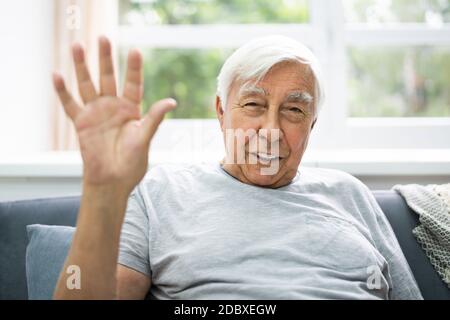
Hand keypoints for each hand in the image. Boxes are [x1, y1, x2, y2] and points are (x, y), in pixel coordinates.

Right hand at [53, 36, 175, 192]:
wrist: (112, 181)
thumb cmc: (132, 163)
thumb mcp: (145, 138)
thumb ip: (154, 118)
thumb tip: (171, 101)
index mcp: (131, 110)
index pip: (133, 84)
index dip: (134, 68)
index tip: (136, 51)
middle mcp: (113, 108)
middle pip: (109, 78)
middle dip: (106, 59)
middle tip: (103, 38)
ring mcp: (96, 113)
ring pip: (87, 85)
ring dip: (82, 67)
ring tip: (77, 45)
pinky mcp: (81, 123)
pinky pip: (69, 104)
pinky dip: (62, 91)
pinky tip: (57, 74)